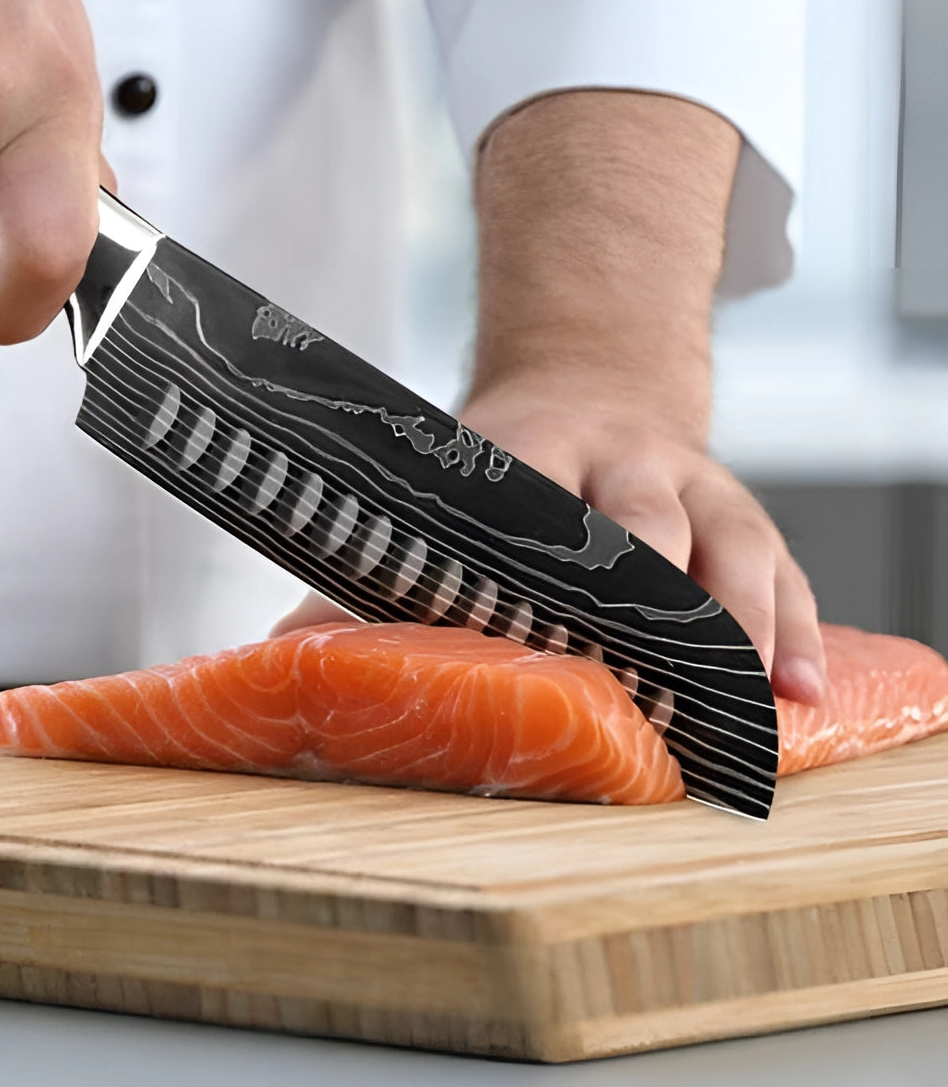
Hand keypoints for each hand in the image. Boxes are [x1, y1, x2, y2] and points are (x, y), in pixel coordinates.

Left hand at [270, 383, 825, 706]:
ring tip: (747, 705)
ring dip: (738, 627)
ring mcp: (689, 480)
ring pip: (728, 544)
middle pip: (642, 525)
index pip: (530, 518)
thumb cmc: (508, 467)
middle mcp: (619, 461)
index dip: (535, 588)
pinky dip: (793, 630)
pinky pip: (781, 566)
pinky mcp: (739, 505)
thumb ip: (378, 569)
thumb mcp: (445, 491)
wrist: (593, 381)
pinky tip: (798, 691)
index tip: (535, 654)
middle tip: (643, 692)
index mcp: (527, 455)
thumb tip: (289, 649)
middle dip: (647, 607)